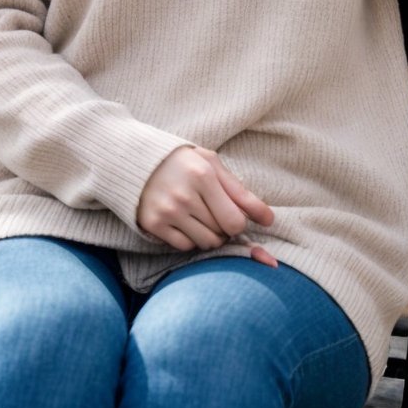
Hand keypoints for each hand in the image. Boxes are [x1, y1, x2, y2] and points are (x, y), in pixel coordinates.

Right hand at [137, 145, 278, 267]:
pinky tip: (184, 222)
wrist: (138, 160)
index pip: (235, 221)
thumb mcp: (213, 165)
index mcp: (203, 176)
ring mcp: (167, 212)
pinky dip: (190, 239)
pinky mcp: (153, 224)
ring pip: (205, 243)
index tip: (232, 215)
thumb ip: (241, 192)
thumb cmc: (184, 162)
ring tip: (200, 216)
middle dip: (223, 228)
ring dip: (209, 235)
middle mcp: (184, 196)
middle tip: (213, 212)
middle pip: (221, 234)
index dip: (239, 223)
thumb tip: (269, 220)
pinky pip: (184, 246)